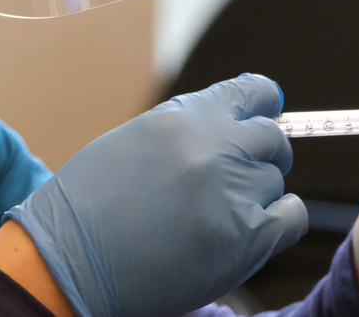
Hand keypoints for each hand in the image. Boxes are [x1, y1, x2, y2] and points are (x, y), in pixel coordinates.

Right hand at [8, 74, 308, 316]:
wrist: (66, 265)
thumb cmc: (88, 208)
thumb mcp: (134, 142)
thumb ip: (188, 128)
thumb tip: (234, 119)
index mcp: (186, 116)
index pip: (257, 93)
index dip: (264, 107)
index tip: (265, 118)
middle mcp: (215, 146)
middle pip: (272, 139)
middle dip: (259, 157)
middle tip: (233, 182)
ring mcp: (234, 191)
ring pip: (275, 181)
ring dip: (256, 196)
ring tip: (213, 217)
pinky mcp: (246, 237)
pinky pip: (292, 217)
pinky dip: (278, 223)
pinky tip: (248, 233)